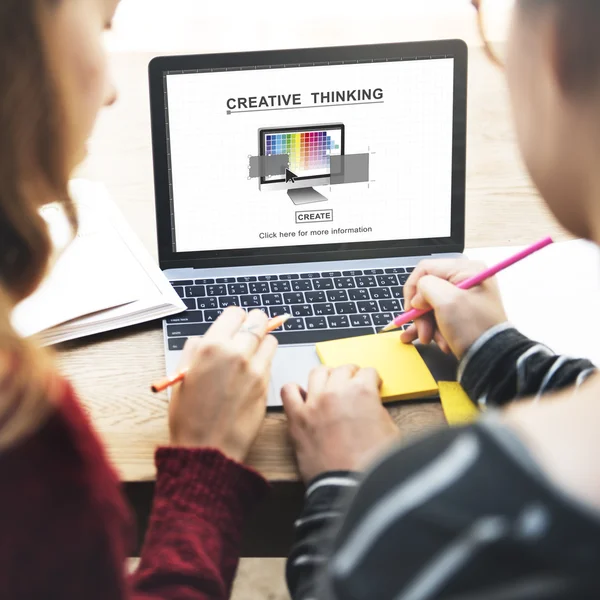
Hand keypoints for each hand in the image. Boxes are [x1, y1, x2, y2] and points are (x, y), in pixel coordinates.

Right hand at [169, 307, 277, 461]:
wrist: (208, 448)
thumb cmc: (189, 416)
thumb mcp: (181, 376)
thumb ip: (194, 350)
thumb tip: (205, 339)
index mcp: (212, 347)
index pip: (235, 313)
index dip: (234, 319)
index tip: (233, 325)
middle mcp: (236, 353)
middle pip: (258, 321)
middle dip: (253, 324)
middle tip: (247, 333)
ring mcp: (255, 369)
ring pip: (270, 339)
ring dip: (262, 342)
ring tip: (250, 353)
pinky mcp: (266, 384)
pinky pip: (271, 361)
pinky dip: (264, 361)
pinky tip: (252, 372)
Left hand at [281, 365, 398, 482]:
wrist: (350, 487)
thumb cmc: (372, 465)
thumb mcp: (391, 431)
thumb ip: (378, 410)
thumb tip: (370, 405)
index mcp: (362, 392)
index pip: (368, 372)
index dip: (371, 380)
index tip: (371, 385)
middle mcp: (336, 391)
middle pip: (343, 369)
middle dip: (351, 375)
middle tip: (353, 385)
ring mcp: (314, 403)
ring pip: (317, 372)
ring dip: (326, 377)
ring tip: (329, 386)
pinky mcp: (297, 418)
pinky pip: (288, 391)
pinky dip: (294, 390)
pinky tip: (303, 398)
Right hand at [400, 259, 506, 358]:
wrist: (492, 359)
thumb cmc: (473, 328)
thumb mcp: (446, 301)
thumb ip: (426, 287)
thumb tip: (418, 297)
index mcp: (466, 270)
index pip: (425, 269)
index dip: (413, 289)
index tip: (410, 309)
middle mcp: (466, 280)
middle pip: (427, 290)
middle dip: (421, 313)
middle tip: (423, 331)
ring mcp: (464, 298)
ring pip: (430, 306)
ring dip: (426, 324)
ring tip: (430, 340)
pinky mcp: (462, 314)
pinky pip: (438, 316)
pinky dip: (432, 329)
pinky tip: (429, 339)